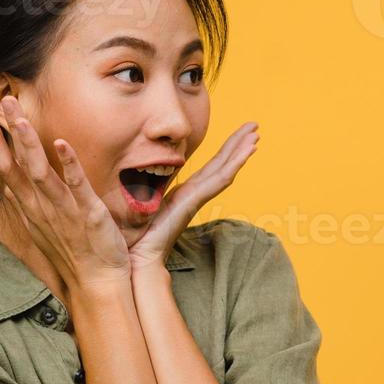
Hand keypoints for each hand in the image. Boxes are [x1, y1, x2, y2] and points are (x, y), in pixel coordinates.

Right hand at [0, 95, 131, 290]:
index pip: (7, 170)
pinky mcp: (89, 215)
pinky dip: (68, 165)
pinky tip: (61, 143)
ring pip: (40, 173)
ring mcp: (64, 211)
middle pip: (17, 166)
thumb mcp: (42, 229)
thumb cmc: (73, 257)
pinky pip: (76, 187)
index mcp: (32, 209)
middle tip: (0, 101)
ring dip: (29, 144)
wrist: (97, 285)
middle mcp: (42, 208)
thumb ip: (26, 206)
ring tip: (19, 117)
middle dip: (8, 133)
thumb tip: (9, 188)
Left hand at [128, 121, 260, 272]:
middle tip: (255, 126)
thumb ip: (139, 188)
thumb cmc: (134, 235)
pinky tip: (247, 150)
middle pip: (222, 164)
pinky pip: (219, 179)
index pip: (211, 167)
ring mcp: (197, 198)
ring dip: (241, 151)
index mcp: (184, 193)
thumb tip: (126, 172)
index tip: (239, 135)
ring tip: (256, 134)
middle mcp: (194, 194)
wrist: (136, 256)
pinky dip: (234, 163)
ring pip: (225, 170)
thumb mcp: (137, 202)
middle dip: (238, 144)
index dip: (226, 150)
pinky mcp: (194, 201)